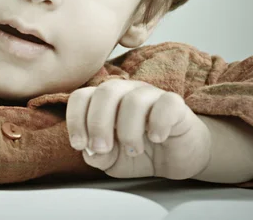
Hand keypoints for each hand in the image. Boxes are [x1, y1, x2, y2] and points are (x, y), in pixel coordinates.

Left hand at [66, 79, 210, 179]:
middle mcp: (125, 92)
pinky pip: (165, 103)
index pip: (82, 97)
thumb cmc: (140, 153)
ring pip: (133, 100)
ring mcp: (150, 94)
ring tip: (134, 150)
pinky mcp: (175, 103)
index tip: (80, 144)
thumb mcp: (112, 161)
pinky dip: (158, 124)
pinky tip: (157, 139)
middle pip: (106, 92)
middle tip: (102, 148)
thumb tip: (90, 150)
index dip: (76, 119)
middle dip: (98, 123)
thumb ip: (97, 156)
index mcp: (104, 102)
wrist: (177, 158)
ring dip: (128, 130)